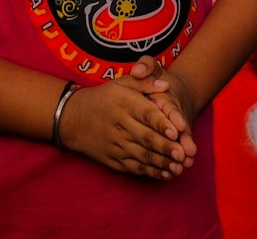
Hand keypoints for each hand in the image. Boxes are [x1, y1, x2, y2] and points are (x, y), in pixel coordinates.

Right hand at [59, 71, 196, 180]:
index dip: (162, 123)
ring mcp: (115, 145)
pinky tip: (165, 173)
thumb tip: (167, 85)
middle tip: (182, 153)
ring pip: (142, 156)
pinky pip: (134, 168)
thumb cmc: (104, 97)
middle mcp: (119, 125)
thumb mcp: (122, 82)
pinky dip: (150, 172)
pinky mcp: (113, 160)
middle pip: (146, 138)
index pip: (146, 114)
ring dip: (161, 163)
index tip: (176, 130)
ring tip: (178, 166)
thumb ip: (146, 82)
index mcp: (123, 102)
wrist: (74, 119)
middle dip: (165, 147)